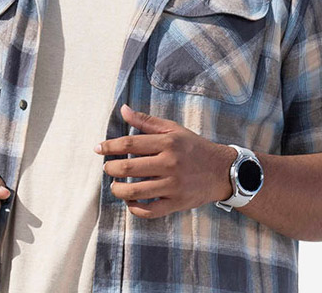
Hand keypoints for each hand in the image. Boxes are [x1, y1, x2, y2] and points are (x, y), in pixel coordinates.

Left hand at [95, 104, 234, 218]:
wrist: (223, 171)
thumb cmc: (194, 147)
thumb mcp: (173, 130)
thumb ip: (146, 122)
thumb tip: (123, 110)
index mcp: (167, 143)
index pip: (129, 143)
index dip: (109, 146)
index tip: (98, 149)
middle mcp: (170, 164)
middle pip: (129, 167)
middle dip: (111, 168)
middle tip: (107, 168)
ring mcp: (174, 186)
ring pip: (136, 191)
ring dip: (118, 189)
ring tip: (115, 186)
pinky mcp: (177, 203)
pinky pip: (151, 211)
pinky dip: (135, 208)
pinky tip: (130, 201)